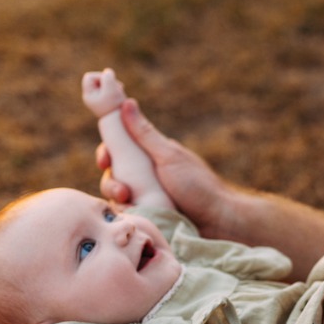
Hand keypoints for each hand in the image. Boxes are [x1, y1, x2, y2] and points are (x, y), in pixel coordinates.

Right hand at [96, 99, 232, 234]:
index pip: (118, 151)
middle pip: (113, 177)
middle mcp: (144, 177)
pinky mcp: (148, 218)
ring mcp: (145, 199)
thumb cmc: (198, 185)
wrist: (219, 221)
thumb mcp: (168, 157)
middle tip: (122, 192)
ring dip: (119, 203)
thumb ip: (145, 134)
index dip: (106, 155)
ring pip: (117, 199)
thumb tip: (126, 102)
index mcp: (149, 158)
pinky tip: (134, 221)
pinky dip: (128, 218)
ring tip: (132, 207)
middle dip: (112, 184)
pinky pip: (128, 217)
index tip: (104, 160)